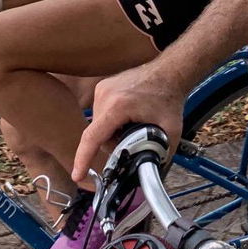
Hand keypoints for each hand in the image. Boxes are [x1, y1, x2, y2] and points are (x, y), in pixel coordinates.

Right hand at [71, 61, 193, 186]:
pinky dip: (113, 122)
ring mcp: (102, 89)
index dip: (83, 159)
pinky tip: (130, 117)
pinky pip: (101, 114)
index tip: (77, 175)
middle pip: (98, 135)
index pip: (93, 137)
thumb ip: (161, 154)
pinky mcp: (103, 87)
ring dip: (114, 133)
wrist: (169, 73)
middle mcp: (105, 95)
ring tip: (135, 125)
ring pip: (99, 125)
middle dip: (115, 144)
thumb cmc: (169, 97)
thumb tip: (152, 175)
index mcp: (118, 106)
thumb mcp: (170, 131)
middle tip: (136, 140)